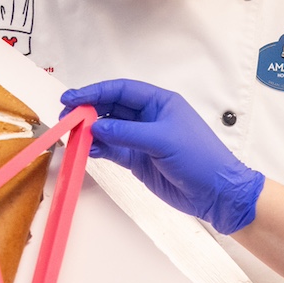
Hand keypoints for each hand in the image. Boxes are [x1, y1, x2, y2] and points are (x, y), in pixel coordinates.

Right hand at [60, 80, 263, 233]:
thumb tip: (96, 127)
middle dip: (88, 111)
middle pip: (111, 108)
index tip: (72, 97)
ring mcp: (142, 139)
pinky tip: (86, 149)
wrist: (216, 192)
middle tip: (67, 117)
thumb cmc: (201, 159)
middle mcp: (149, 118)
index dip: (95, 92)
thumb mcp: (163, 140)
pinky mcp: (138, 160)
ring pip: (109, 130)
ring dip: (90, 131)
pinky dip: (98, 149)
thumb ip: (127, 133)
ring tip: (71, 135)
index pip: (121, 90)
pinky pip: (112, 150)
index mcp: (160, 103)